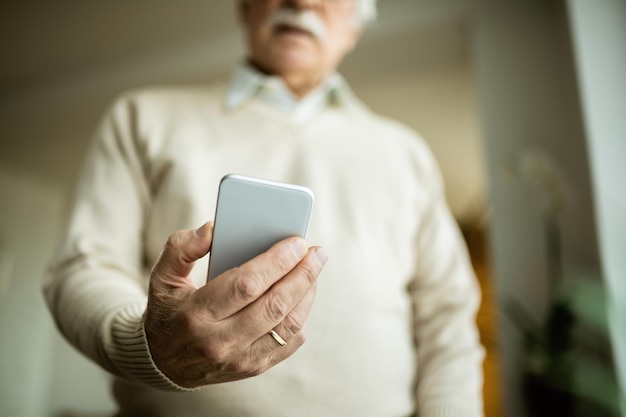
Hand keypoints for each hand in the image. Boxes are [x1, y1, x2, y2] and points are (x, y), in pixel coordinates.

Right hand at [144, 222, 327, 387]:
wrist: (163, 363)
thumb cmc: (168, 310)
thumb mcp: (162, 276)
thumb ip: (182, 248)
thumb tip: (213, 229)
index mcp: (196, 314)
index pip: (245, 286)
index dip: (276, 262)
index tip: (296, 242)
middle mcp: (219, 341)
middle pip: (273, 305)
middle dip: (302, 275)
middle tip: (317, 252)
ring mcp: (239, 359)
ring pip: (287, 325)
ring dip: (307, 293)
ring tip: (314, 268)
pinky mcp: (253, 367)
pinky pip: (289, 342)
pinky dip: (302, 315)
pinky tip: (304, 293)